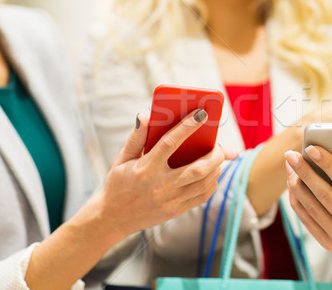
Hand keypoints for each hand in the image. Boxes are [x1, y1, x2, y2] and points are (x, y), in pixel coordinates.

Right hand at [96, 109, 223, 236]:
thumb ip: (136, 138)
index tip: (202, 114)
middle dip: (214, 154)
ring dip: (216, 168)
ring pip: (204, 183)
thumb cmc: (118, 183)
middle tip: (217, 145)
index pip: (170, 143)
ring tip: (216, 157)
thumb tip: (144, 116)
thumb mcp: (122, 159)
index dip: (187, 127)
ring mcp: (170, 201)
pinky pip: (202, 196)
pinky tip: (211, 174)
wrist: (114, 218)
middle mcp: (160, 186)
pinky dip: (212, 183)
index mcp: (145, 169)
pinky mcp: (176, 211)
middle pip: (197, 168)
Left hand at [285, 140, 331, 256]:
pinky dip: (296, 199)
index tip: (311, 148)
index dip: (328, 164)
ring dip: (296, 185)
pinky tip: (291, 183)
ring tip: (290, 166)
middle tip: (292, 155)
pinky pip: (305, 218)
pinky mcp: (327, 243)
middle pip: (324, 194)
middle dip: (305, 172)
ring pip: (311, 207)